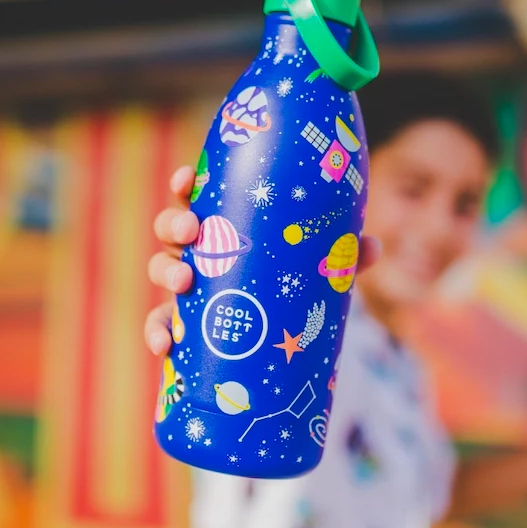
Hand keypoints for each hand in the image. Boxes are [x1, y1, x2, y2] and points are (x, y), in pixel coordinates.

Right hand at [145, 165, 381, 356]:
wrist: (276, 339)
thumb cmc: (293, 286)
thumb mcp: (318, 268)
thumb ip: (342, 256)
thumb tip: (371, 247)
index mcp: (226, 226)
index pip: (198, 197)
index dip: (185, 185)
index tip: (186, 179)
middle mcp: (200, 251)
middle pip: (172, 229)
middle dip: (175, 224)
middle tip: (193, 230)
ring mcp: (187, 287)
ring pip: (160, 269)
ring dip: (166, 270)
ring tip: (184, 281)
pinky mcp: (182, 324)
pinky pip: (158, 325)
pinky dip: (155, 334)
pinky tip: (164, 347)